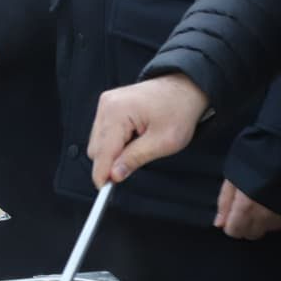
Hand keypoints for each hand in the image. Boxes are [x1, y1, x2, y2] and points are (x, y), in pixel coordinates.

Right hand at [87, 74, 208, 186]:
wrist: (184, 88)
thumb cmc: (178, 111)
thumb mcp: (163, 142)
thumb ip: (135, 159)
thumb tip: (114, 175)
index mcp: (117, 111)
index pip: (102, 151)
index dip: (102, 173)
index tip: (104, 191)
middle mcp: (106, 105)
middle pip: (96, 148)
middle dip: (111, 162)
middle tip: (134, 165)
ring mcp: (106, 103)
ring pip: (98, 142)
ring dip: (114, 152)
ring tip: (139, 146)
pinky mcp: (108, 106)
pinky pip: (103, 133)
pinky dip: (115, 142)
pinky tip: (134, 138)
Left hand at [214, 179, 280, 239]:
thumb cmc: (253, 158)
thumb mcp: (232, 176)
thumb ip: (225, 202)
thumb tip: (219, 225)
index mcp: (246, 207)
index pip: (235, 231)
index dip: (231, 224)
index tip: (232, 215)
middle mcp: (264, 216)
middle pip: (251, 234)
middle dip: (245, 226)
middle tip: (244, 209)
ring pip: (266, 230)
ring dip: (260, 222)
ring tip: (259, 203)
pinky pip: (279, 223)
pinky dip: (273, 218)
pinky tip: (271, 202)